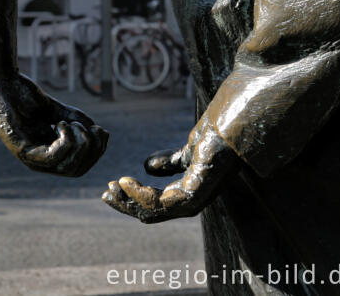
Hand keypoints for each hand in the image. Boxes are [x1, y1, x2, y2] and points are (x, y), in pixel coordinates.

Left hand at [0, 73, 107, 175]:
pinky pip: (50, 159)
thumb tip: (97, 132)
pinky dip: (64, 142)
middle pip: (77, 170)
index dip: (97, 152)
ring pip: (66, 167)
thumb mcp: (59, 110)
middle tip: (87, 126)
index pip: (80, 167)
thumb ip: (78, 122)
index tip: (99, 129)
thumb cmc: (24, 96)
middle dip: (92, 150)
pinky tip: (60, 123)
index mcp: (49, 154)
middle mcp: (40, 161)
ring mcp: (29, 158)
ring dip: (79, 144)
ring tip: (71, 123)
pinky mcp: (20, 149)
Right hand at [102, 115, 238, 222]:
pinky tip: (127, 180)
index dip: (132, 198)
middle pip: (153, 213)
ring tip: (114, 185)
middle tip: (106, 193)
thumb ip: (170, 162)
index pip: (157, 206)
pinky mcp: (197, 191)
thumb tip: (147, 168)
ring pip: (156, 211)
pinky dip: (142, 194)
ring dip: (131, 201)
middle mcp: (193, 200)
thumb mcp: (187, 152)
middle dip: (127, 205)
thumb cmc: (216, 137)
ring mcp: (196, 198)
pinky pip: (165, 202)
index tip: (113, 185)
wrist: (233, 126)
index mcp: (190, 193)